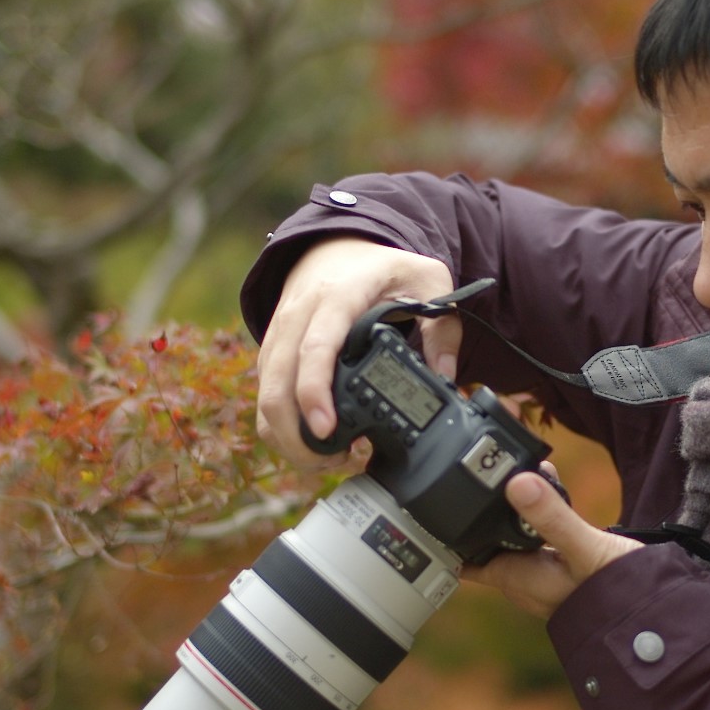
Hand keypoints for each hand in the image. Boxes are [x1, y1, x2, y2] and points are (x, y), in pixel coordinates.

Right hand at [256, 237, 459, 467]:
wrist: (335, 246)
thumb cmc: (382, 266)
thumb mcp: (426, 279)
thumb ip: (443, 325)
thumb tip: (445, 376)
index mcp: (337, 297)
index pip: (316, 348)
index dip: (314, 392)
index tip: (327, 429)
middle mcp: (299, 316)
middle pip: (277, 383)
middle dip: (295, 433)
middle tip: (330, 463)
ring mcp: (280, 334)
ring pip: (265, 394)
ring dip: (287, 436)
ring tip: (326, 460)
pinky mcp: (272, 350)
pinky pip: (265, 393)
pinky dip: (281, 424)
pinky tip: (312, 442)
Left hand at [464, 469, 642, 619]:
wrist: (657, 616)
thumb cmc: (621, 593)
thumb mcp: (585, 547)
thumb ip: (552, 516)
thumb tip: (516, 482)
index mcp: (517, 578)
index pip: (465, 559)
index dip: (447, 535)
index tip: (432, 507)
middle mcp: (526, 580)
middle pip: (487, 543)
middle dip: (482, 512)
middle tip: (477, 472)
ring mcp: (546, 576)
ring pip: (514, 538)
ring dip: (513, 510)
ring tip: (517, 472)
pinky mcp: (568, 568)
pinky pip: (541, 538)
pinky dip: (539, 514)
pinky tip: (552, 488)